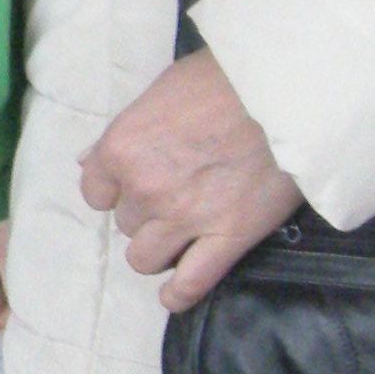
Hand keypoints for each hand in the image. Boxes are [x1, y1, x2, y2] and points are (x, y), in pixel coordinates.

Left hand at [81, 50, 303, 312]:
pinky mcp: (227, 238)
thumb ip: (125, 131)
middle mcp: (145, 189)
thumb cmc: (224, 79)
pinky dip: (178, 294)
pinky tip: (175, 294)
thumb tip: (86, 161)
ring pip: (145, 258)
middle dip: (144, 213)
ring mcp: (184, 218)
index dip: (115, 189)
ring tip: (180, 235)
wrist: (288, 92)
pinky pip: (190, 284)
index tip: (135, 183)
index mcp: (122, 148)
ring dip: (159, 248)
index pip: (94, 191)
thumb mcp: (162, 91)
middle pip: (125, 223)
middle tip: (174, 196)